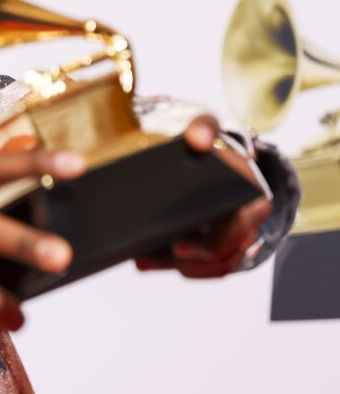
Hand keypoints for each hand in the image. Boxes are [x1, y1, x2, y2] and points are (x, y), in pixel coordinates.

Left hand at [135, 115, 272, 278]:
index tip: (179, 246)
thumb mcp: (207, 128)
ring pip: (208, 266)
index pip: (239, 229)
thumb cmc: (208, 146)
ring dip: (173, 266)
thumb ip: (203, 126)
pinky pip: (198, 267)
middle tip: (148, 257)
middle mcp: (247, 224)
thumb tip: (196, 140)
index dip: (212, 243)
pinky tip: (143, 261)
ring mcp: (232, 240)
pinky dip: (170, 265)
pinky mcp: (213, 249)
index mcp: (252, 199)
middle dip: (186, 261)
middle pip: (221, 256)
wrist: (206, 158)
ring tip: (141, 259)